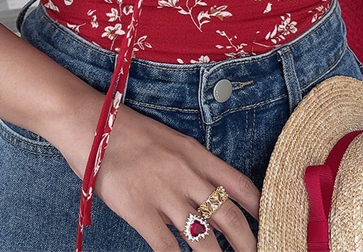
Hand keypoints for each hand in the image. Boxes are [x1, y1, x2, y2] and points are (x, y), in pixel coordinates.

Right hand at [57, 90, 260, 251]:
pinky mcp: (139, 210)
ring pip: (204, 239)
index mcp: (196, 153)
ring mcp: (164, 193)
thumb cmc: (127, 131)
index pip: (240, 184)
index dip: (259, 209)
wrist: (91, 123)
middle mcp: (186, 174)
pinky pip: (167, 248)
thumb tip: (206, 197)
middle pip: (229, 217)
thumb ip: (189, 167)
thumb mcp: (168, 141)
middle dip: (248, 244)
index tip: (271, 224)